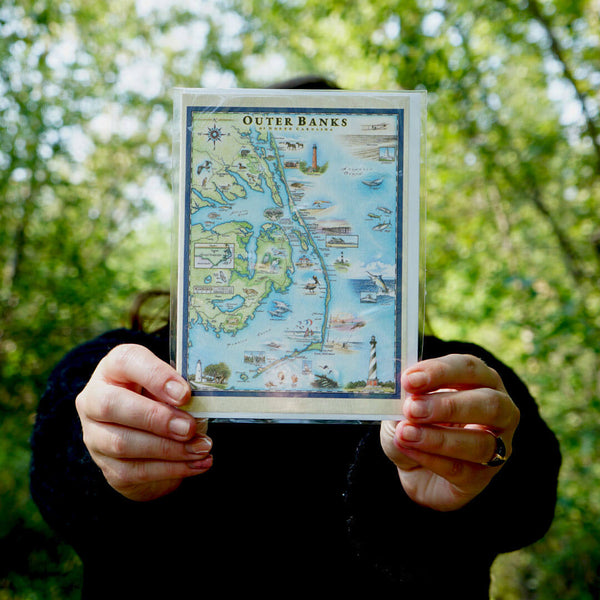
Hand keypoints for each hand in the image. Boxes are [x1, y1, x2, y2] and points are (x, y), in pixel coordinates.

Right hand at [76, 344, 212, 501]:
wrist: (149, 436)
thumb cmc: (161, 399)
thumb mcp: (169, 386)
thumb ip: (178, 390)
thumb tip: (198, 404)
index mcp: (113, 368)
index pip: (126, 360)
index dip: (156, 376)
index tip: (185, 393)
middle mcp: (94, 399)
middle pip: (112, 405)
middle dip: (156, 418)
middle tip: (189, 428)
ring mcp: (94, 435)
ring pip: (122, 443)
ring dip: (168, 449)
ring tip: (200, 448)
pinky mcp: (106, 466)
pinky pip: (135, 471)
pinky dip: (170, 469)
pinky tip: (196, 464)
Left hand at [380, 354, 519, 511]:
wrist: (413, 467)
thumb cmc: (415, 424)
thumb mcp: (403, 405)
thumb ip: (405, 397)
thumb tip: (402, 391)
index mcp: (480, 380)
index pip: (469, 368)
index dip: (440, 372)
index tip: (409, 380)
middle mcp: (499, 410)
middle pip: (489, 403)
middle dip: (448, 405)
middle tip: (412, 408)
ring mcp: (497, 446)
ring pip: (480, 442)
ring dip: (438, 437)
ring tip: (406, 433)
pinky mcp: (482, 477)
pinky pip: (463, 470)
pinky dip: (432, 459)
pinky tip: (408, 449)